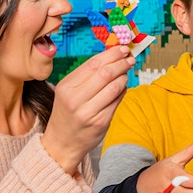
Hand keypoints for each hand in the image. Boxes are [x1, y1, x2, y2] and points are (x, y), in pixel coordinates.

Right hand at [41, 45, 133, 174]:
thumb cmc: (67, 113)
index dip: (111, 54)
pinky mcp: (101, 122)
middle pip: (105, 74)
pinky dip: (123, 91)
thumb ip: (87, 75)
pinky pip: (117, 101)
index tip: (122, 48)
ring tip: (126, 73)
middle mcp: (75, 99)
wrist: (62, 143)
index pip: (92, 64)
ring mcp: (88, 112)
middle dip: (121, 63)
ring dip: (124, 77)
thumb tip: (112, 57)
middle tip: (130, 59)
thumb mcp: (69, 92)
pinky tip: (123, 87)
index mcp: (66, 87)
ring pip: (114, 87)